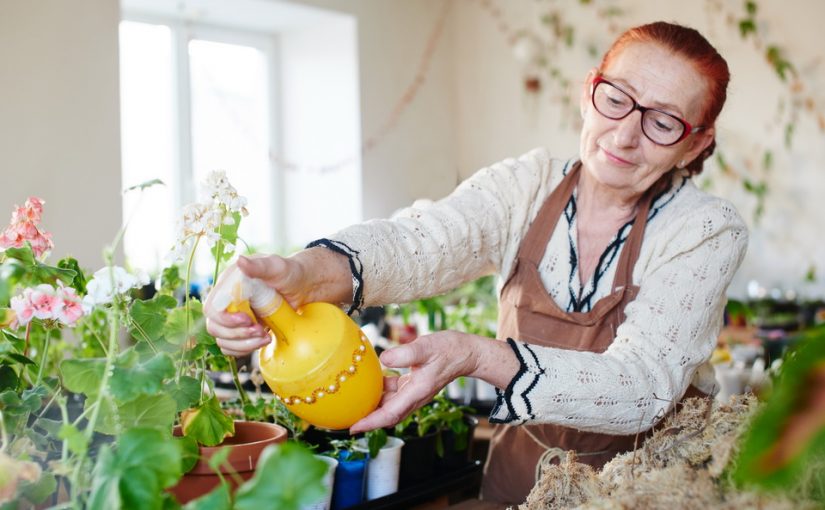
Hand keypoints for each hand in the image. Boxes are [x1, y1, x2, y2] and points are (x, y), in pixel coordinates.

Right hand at [204, 254, 310, 356]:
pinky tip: (264, 340)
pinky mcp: (243, 330)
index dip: (225, 318)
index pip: (212, 307)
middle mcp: (227, 301)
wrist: (303, 287)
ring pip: (223, 340)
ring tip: (265, 336)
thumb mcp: (277, 267)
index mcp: (229, 284)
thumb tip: (240, 261)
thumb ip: (260, 265)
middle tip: (260, 329)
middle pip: (214, 327)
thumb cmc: (290, 273)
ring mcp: (234, 317)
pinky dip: (246, 348)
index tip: (248, 319)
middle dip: (237, 334)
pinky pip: (232, 347)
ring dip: (243, 344)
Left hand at [349, 331, 477, 432]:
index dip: (371, 422)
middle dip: (368, 420)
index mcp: (417, 391)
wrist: (465, 352)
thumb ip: (404, 353)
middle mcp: (415, 396)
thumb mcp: (425, 347)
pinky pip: (394, 393)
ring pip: (390, 405)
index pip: (390, 414)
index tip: (354, 428)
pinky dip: (381, 392)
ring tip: (354, 404)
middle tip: (347, 420)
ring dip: (374, 407)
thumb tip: (384, 359)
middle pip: (388, 415)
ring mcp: (414, 392)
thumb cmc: (448, 349)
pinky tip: (371, 383)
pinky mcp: (414, 384)